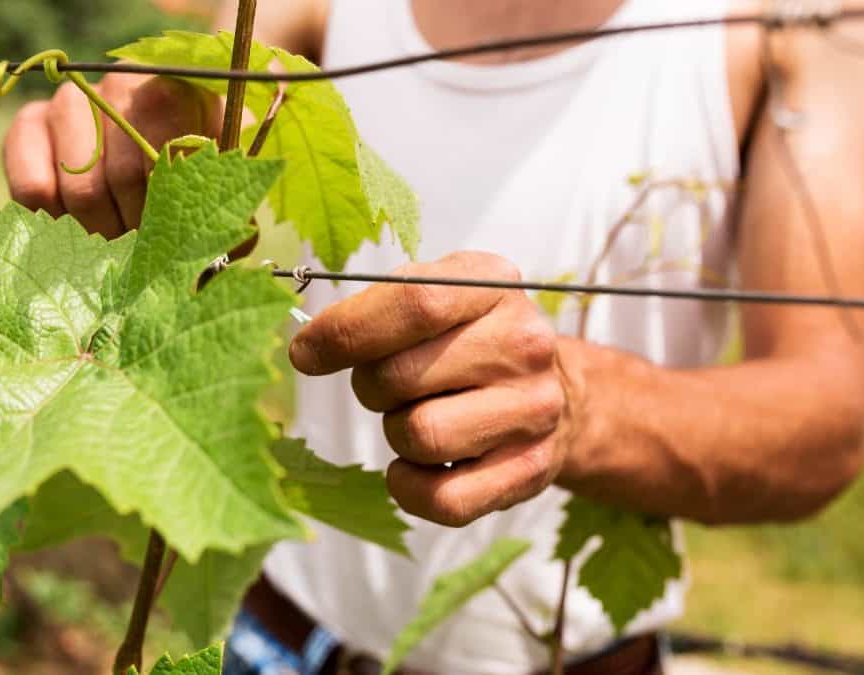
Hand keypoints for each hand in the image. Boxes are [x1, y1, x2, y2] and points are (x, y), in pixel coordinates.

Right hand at [3, 73, 217, 237]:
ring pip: (81, 191)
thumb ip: (231, 204)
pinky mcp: (29, 124)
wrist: (151, 121)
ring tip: (119, 250)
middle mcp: (119, 85)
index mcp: (175, 89)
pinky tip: (78, 235)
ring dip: (103, 236)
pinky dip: (56, 226)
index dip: (172, 215)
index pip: (168, 160)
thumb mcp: (224, 174)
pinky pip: (33, 189)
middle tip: (148, 258)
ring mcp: (70, 101)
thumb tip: (237, 242)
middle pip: (124, 180)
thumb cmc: (195, 159)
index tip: (177, 246)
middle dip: (139, 233)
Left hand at [289, 252, 569, 526]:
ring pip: (419, 436)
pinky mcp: (530, 470)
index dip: (345, 332)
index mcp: (493, 284)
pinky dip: (411, 487)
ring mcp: (533, 410)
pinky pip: (443, 499)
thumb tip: (309, 349)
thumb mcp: (437, 297)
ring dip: (397, 432)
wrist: (558, 393)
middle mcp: (524, 343)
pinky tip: (419, 465)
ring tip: (419, 416)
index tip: (305, 353)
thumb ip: (376, 309)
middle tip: (389, 386)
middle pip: (401, 375)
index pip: (413, 303)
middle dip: (371, 386)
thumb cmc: (471, 340)